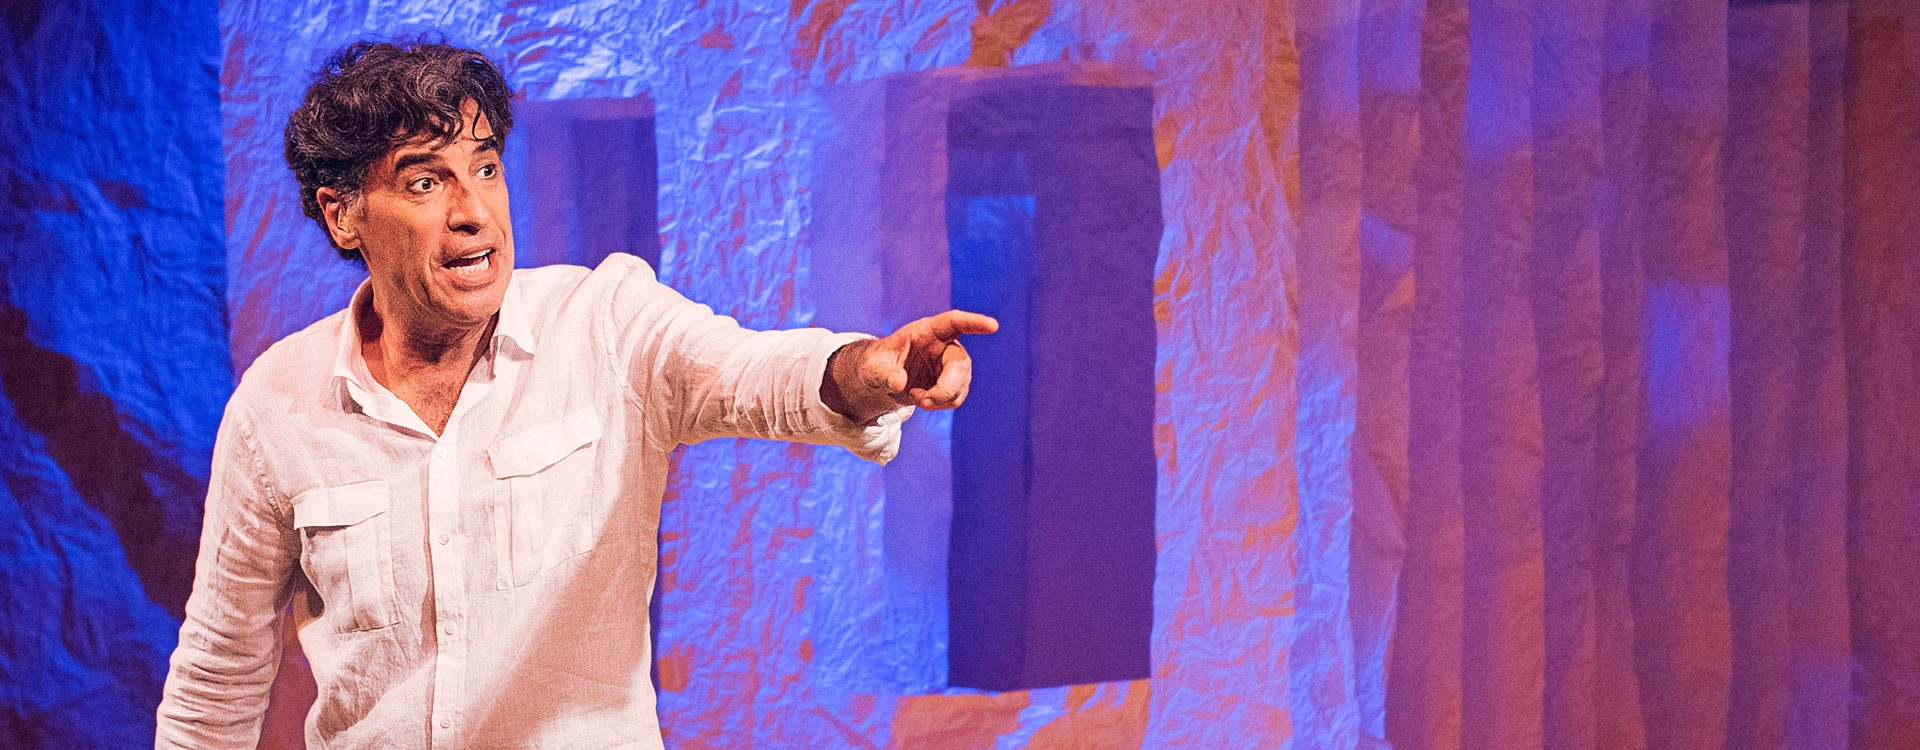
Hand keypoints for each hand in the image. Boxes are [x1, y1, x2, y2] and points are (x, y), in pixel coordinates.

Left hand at [822, 310, 999, 421]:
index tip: (993, 326)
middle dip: (947, 387)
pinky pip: (956, 397)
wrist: (881, 379)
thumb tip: (899, 383)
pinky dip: (939, 404)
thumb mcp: (872, 367)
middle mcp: (944, 345)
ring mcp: (950, 365)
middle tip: (925, 402)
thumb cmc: (877, 364)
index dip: (974, 323)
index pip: (954, 323)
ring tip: (916, 398)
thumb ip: (884, 373)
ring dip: (940, 399)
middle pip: (960, 364)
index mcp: (927, 331)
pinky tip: (922, 400)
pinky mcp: (952, 382)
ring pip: (961, 385)